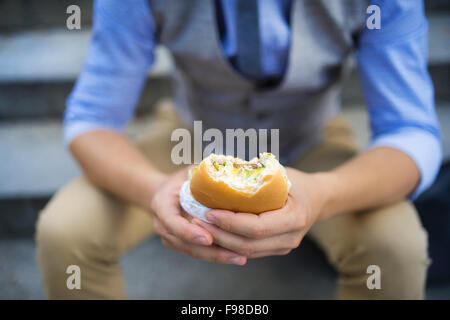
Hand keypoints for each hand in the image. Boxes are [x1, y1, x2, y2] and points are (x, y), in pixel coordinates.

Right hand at [151, 166, 246, 264]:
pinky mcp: (181, 245)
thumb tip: (227, 171)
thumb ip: (203, 174)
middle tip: (234, 253)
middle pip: (185, 243)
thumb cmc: (181, 180)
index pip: (172, 222)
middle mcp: (162, 225)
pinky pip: (198, 253)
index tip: (207, 238)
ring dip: (216, 256)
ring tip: (239, 258)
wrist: (165, 193)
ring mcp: (170, 238)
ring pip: (193, 252)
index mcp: (162, 204)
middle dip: (210, 251)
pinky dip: (216, 255)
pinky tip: (234, 256)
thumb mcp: (189, 172)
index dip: (189, 232)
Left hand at [191, 168, 325, 258]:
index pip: (256, 227)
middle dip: (219, 235)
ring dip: (221, 241)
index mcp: (294, 218)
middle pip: (248, 244)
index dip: (230, 222)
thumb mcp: (281, 174)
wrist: (319, 199)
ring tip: (200, 227)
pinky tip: (213, 233)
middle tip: (197, 220)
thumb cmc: (297, 182)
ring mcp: (283, 247)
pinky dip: (229, 243)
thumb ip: (257, 175)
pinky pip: (249, 250)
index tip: (209, 211)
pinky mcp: (275, 249)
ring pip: (247, 251)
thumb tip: (223, 167)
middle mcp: (290, 238)